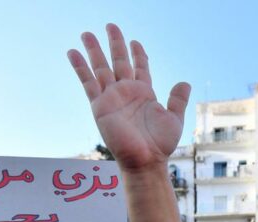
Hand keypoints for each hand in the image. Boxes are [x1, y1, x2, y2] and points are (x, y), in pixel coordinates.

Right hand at [68, 24, 190, 169]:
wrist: (146, 160)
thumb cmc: (160, 144)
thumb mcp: (174, 118)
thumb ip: (177, 99)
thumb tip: (185, 82)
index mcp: (144, 93)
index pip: (139, 67)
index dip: (138, 54)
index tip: (135, 41)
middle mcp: (126, 92)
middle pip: (119, 61)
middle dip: (115, 44)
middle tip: (111, 25)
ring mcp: (112, 97)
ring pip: (101, 67)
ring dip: (94, 50)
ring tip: (87, 33)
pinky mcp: (100, 105)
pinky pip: (88, 82)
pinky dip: (80, 67)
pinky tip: (73, 52)